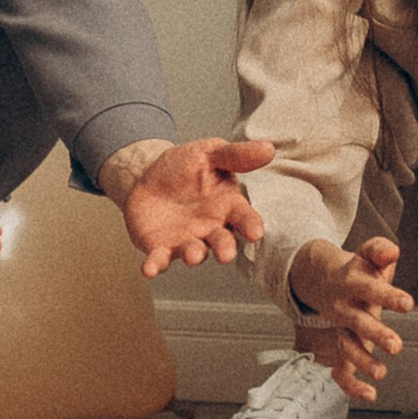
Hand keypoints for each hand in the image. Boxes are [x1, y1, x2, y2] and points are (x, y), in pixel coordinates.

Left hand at [109, 138, 271, 276]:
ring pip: (194, 252)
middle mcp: (211, 228)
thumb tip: (269, 148)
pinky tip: (148, 270)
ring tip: (194, 256)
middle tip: (226, 255)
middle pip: (222, 241)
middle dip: (225, 249)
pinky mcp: (161, 249)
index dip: (251, 225)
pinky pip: (159, 259)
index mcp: (227, 206)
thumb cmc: (186, 167)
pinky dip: (155, 266)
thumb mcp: (210, 153)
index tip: (256, 233)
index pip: (244, 217)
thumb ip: (236, 155)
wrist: (149, 176)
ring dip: (194, 256)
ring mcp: (186, 241)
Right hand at [288, 235, 409, 404]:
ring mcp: (341, 329)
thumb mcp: (369, 254)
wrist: (327, 280)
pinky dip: (351, 385)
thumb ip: (380, 251)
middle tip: (396, 346)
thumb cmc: (360, 270)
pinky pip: (340, 369)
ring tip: (381, 373)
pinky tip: (370, 395)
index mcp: (353, 283)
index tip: (409, 304)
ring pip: (346, 347)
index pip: (370, 289)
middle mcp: (344, 308)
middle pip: (358, 322)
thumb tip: (393, 251)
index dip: (388, 296)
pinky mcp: (342, 346)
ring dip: (362, 361)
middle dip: (376, 334)